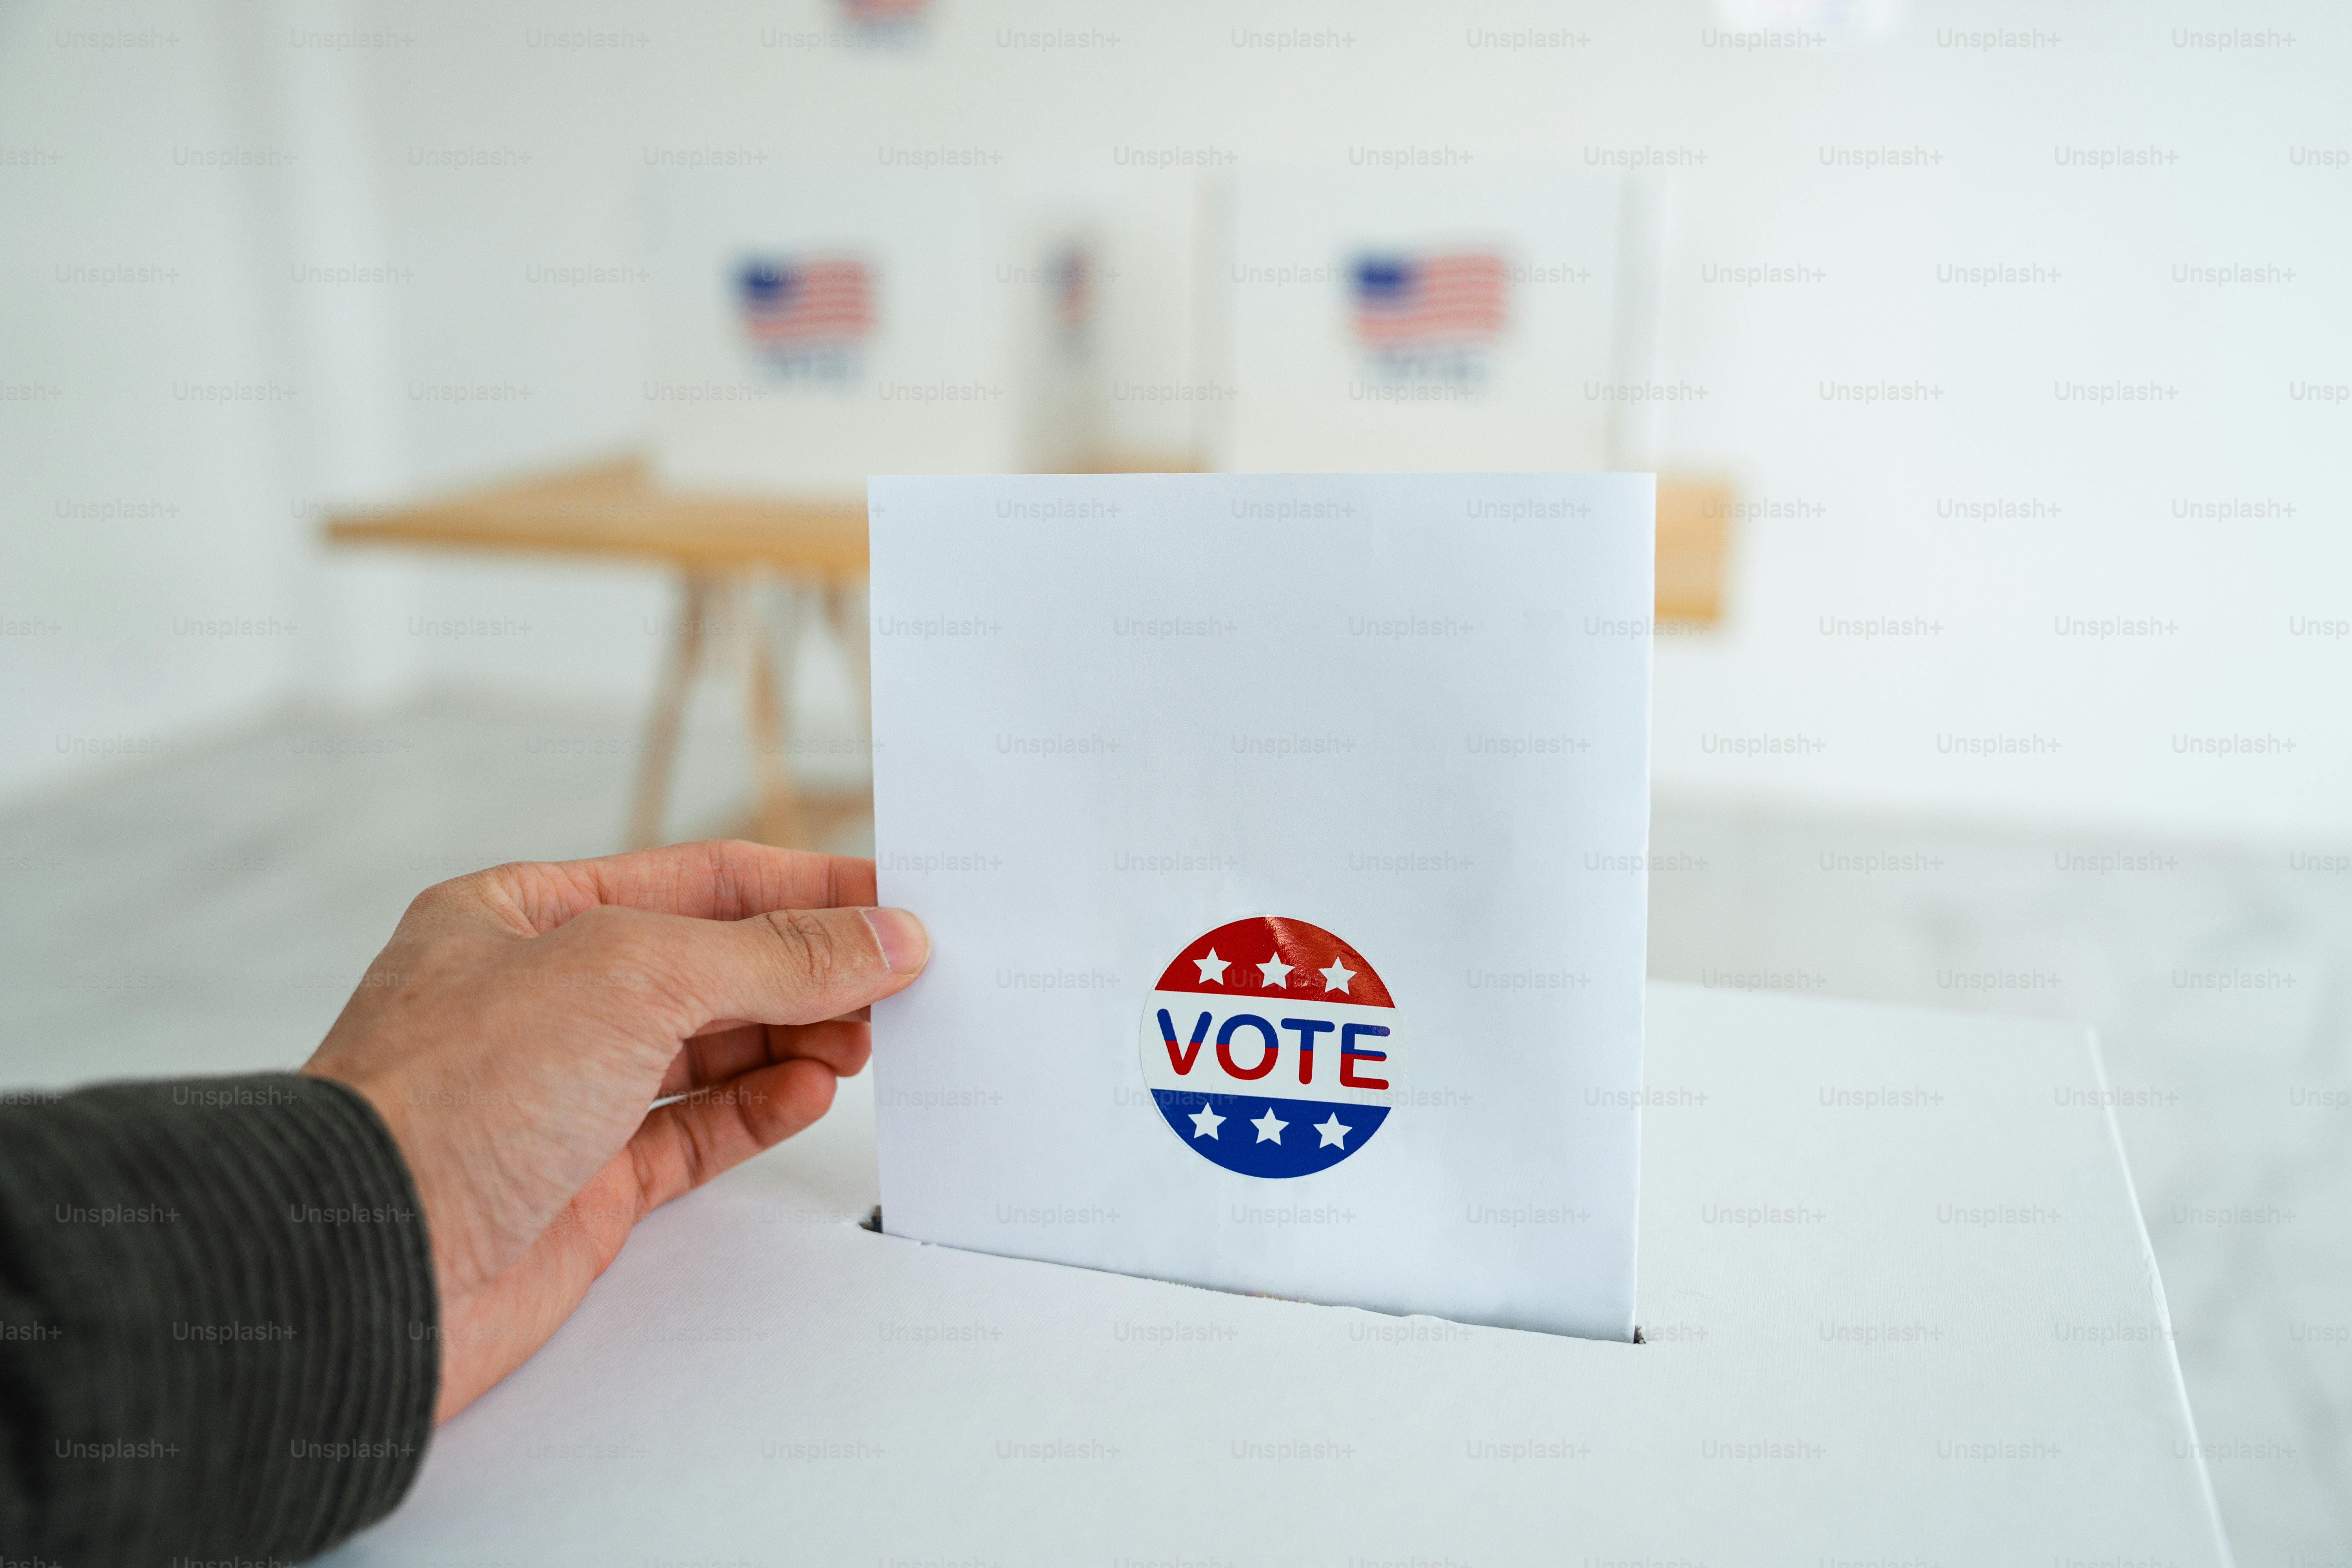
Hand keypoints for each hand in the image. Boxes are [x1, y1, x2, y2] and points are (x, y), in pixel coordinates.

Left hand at [302, 840, 926, 1421]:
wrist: (366, 1262)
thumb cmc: (448, 1095)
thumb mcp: (633, 973)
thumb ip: (771, 956)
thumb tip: (882, 938)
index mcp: (521, 916)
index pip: (696, 880)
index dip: (801, 888)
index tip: (890, 899)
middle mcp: (540, 998)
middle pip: (710, 965)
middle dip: (807, 969)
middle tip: (898, 977)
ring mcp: (564, 1095)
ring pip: (711, 1051)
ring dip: (797, 1037)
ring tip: (867, 1037)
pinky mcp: (585, 1185)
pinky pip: (696, 1132)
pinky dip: (762, 1109)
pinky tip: (814, 1090)